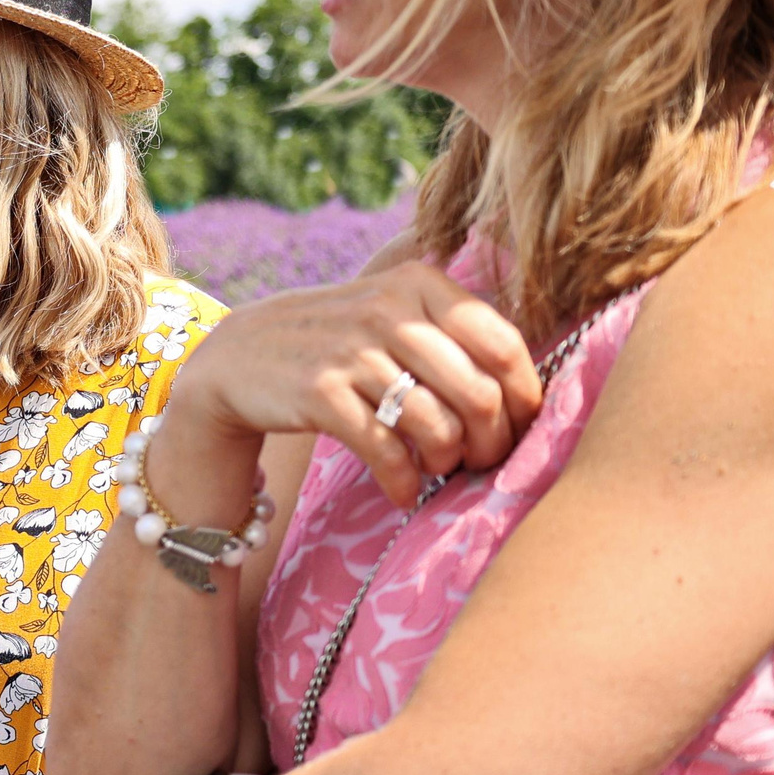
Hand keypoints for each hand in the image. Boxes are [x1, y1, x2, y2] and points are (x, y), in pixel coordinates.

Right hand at [167, 260, 542, 505]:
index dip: (524, 398)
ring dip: (448, 464)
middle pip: (478, 394)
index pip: (503, 344)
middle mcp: (389, 309)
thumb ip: (455, 328)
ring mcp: (352, 350)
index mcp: (420, 283)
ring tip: (439, 471)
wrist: (242, 356)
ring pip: (437, 427)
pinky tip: (403, 491)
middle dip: (491, 443)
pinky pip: (386, 451)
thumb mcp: (392, 308)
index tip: (518, 427)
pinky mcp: (320, 392)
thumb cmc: (339, 341)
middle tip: (482, 462)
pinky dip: (404, 482)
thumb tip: (531, 390)